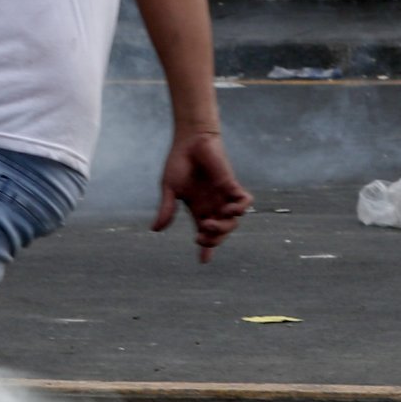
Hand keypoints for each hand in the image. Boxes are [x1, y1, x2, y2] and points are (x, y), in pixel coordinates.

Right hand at [153, 129, 250, 261]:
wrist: (190, 140)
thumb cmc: (179, 162)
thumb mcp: (169, 189)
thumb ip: (166, 209)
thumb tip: (155, 230)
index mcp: (199, 209)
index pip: (205, 234)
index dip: (206, 248)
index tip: (203, 261)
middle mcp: (213, 206)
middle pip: (221, 232)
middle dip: (214, 239)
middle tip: (202, 235)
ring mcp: (223, 196)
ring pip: (233, 221)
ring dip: (224, 228)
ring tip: (210, 223)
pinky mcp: (231, 184)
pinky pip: (244, 201)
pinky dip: (241, 208)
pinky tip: (230, 209)